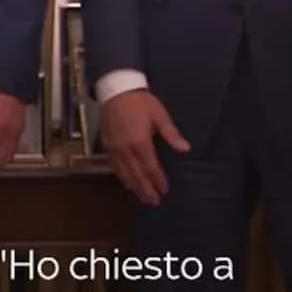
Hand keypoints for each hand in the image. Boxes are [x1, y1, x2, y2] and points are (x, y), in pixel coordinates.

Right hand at [100, 89, 189, 205]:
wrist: (116, 90)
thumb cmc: (140, 101)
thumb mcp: (160, 115)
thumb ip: (171, 134)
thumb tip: (185, 149)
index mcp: (140, 142)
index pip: (150, 167)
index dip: (158, 180)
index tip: (165, 190)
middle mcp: (125, 148)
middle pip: (136, 174)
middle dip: (145, 189)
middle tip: (154, 202)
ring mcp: (114, 148)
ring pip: (123, 172)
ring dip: (133, 186)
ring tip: (141, 196)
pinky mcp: (107, 145)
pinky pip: (114, 165)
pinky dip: (121, 176)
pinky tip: (126, 181)